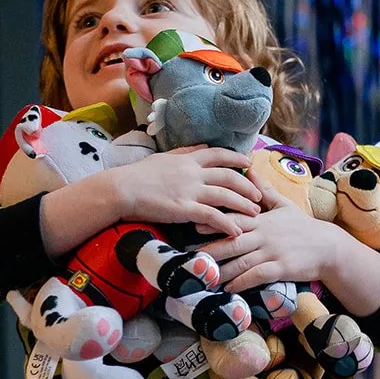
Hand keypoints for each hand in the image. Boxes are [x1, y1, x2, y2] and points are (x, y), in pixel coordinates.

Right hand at [111, 145, 260, 236]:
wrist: (121, 189)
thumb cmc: (137, 175)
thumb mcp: (163, 157)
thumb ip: (185, 152)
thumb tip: (202, 147)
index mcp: (188, 159)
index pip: (219, 154)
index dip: (237, 157)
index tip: (249, 162)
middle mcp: (193, 172)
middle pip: (229, 176)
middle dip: (247, 185)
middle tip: (258, 195)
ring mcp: (190, 191)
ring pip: (226, 196)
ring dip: (243, 205)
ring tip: (254, 214)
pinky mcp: (184, 209)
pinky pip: (212, 216)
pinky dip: (228, 224)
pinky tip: (237, 232)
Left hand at [200, 169, 344, 290]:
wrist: (328, 247)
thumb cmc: (303, 226)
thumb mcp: (283, 204)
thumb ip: (263, 189)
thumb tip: (249, 168)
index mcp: (262, 219)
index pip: (235, 218)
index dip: (214, 221)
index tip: (195, 224)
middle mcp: (264, 235)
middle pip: (233, 242)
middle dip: (211, 249)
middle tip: (190, 256)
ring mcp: (272, 252)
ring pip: (242, 262)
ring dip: (221, 271)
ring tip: (204, 277)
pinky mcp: (281, 269)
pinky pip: (257, 276)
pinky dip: (241, 282)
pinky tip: (228, 288)